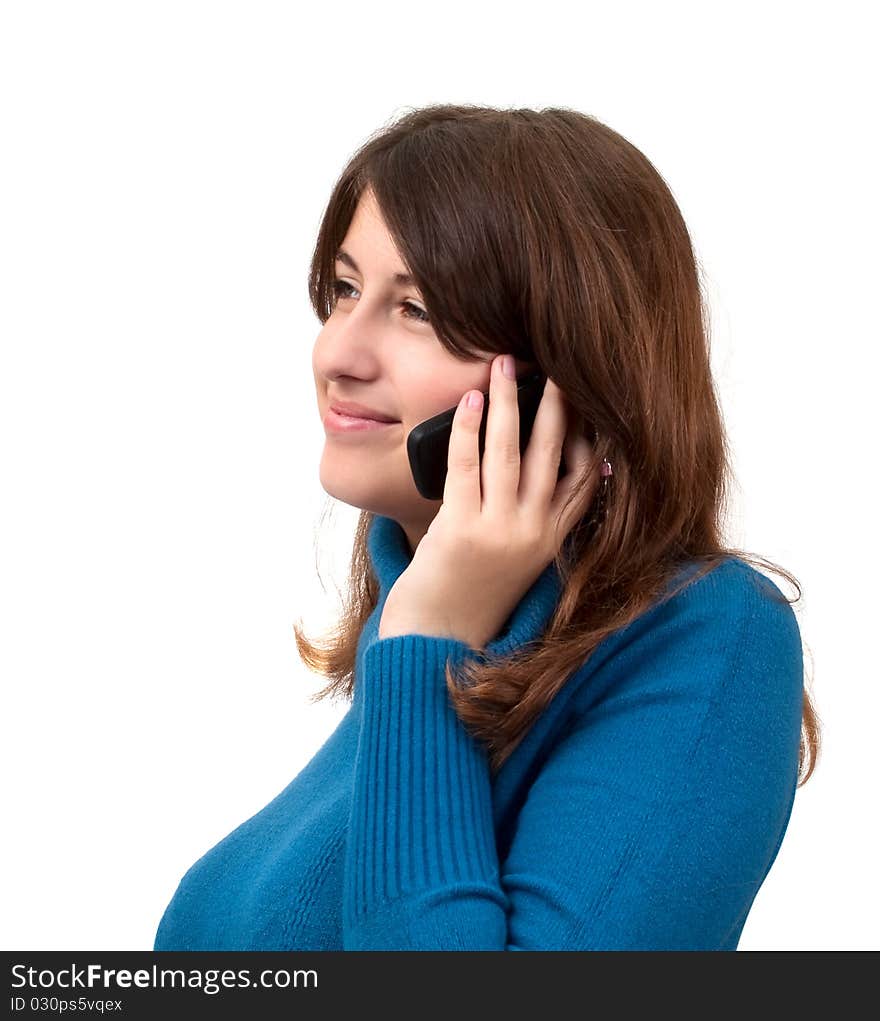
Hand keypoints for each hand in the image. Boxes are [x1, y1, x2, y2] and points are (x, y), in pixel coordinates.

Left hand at [378, 353, 601, 651]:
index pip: (585, 479)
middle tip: (554, 364)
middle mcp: (533, 534)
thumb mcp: (514, 558)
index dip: (589, 434)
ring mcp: (500, 533)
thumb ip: (528, 518)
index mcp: (550, 540)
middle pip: (553, 455)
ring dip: (508, 403)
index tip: (588, 399)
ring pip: (510, 453)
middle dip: (555, 405)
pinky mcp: (462, 531)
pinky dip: (469, 430)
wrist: (435, 642)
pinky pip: (467, 467)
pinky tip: (470, 402)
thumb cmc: (469, 595)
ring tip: (504, 366)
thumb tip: (525, 463)